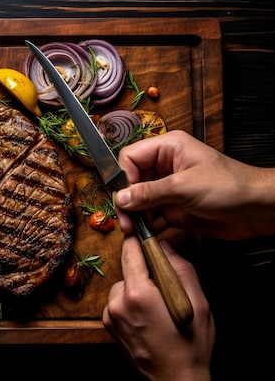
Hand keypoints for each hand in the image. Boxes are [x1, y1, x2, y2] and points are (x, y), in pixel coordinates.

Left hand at [103, 235, 214, 380]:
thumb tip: (163, 245)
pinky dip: (129, 303)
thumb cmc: (189, 344)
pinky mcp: (107, 324)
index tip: (143, 230)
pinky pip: (117, 301)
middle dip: (144, 270)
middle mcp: (118, 302)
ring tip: (157, 307)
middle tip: (164, 286)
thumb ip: (179, 268)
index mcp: (138, 294)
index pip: (130, 251)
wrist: (175, 379)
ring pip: (122, 285)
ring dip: (136, 288)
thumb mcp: (197, 302)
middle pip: (127, 268)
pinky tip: (146, 317)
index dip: (138, 239)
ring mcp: (110, 314)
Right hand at [114, 130, 274, 239]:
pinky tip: (149, 232)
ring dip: (135, 215)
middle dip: (126, 201)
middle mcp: (165, 166)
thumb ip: (149, 193)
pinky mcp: (174, 207)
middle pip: (131, 180)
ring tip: (136, 230)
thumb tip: (121, 198)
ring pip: (138, 200)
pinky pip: (151, 214)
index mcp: (168, 148)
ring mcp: (169, 187)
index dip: (123, 178)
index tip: (124, 199)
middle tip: (126, 221)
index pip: (130, 157)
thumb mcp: (184, 187)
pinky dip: (147, 224)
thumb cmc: (230, 187)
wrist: (259, 210)